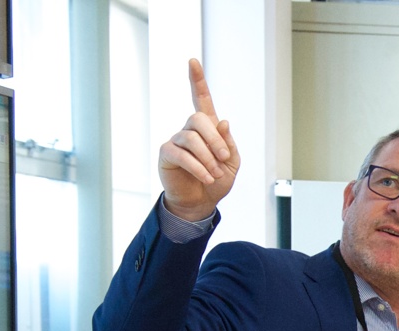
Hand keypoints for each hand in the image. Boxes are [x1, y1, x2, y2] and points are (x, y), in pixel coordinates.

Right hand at [158, 59, 239, 222]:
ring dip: (208, 157)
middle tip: (224, 158)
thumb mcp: (232, 163)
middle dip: (215, 139)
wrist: (202, 202)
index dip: (197, 81)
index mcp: (208, 129)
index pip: (201, 99)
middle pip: (198, 118)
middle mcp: (190, 130)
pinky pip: (181, 154)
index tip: (192, 61)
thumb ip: (229, 143)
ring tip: (215, 173)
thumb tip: (223, 121)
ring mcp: (176, 140)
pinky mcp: (167, 154)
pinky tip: (207, 177)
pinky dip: (197, 167)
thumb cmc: (217, 181)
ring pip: (191, 138)